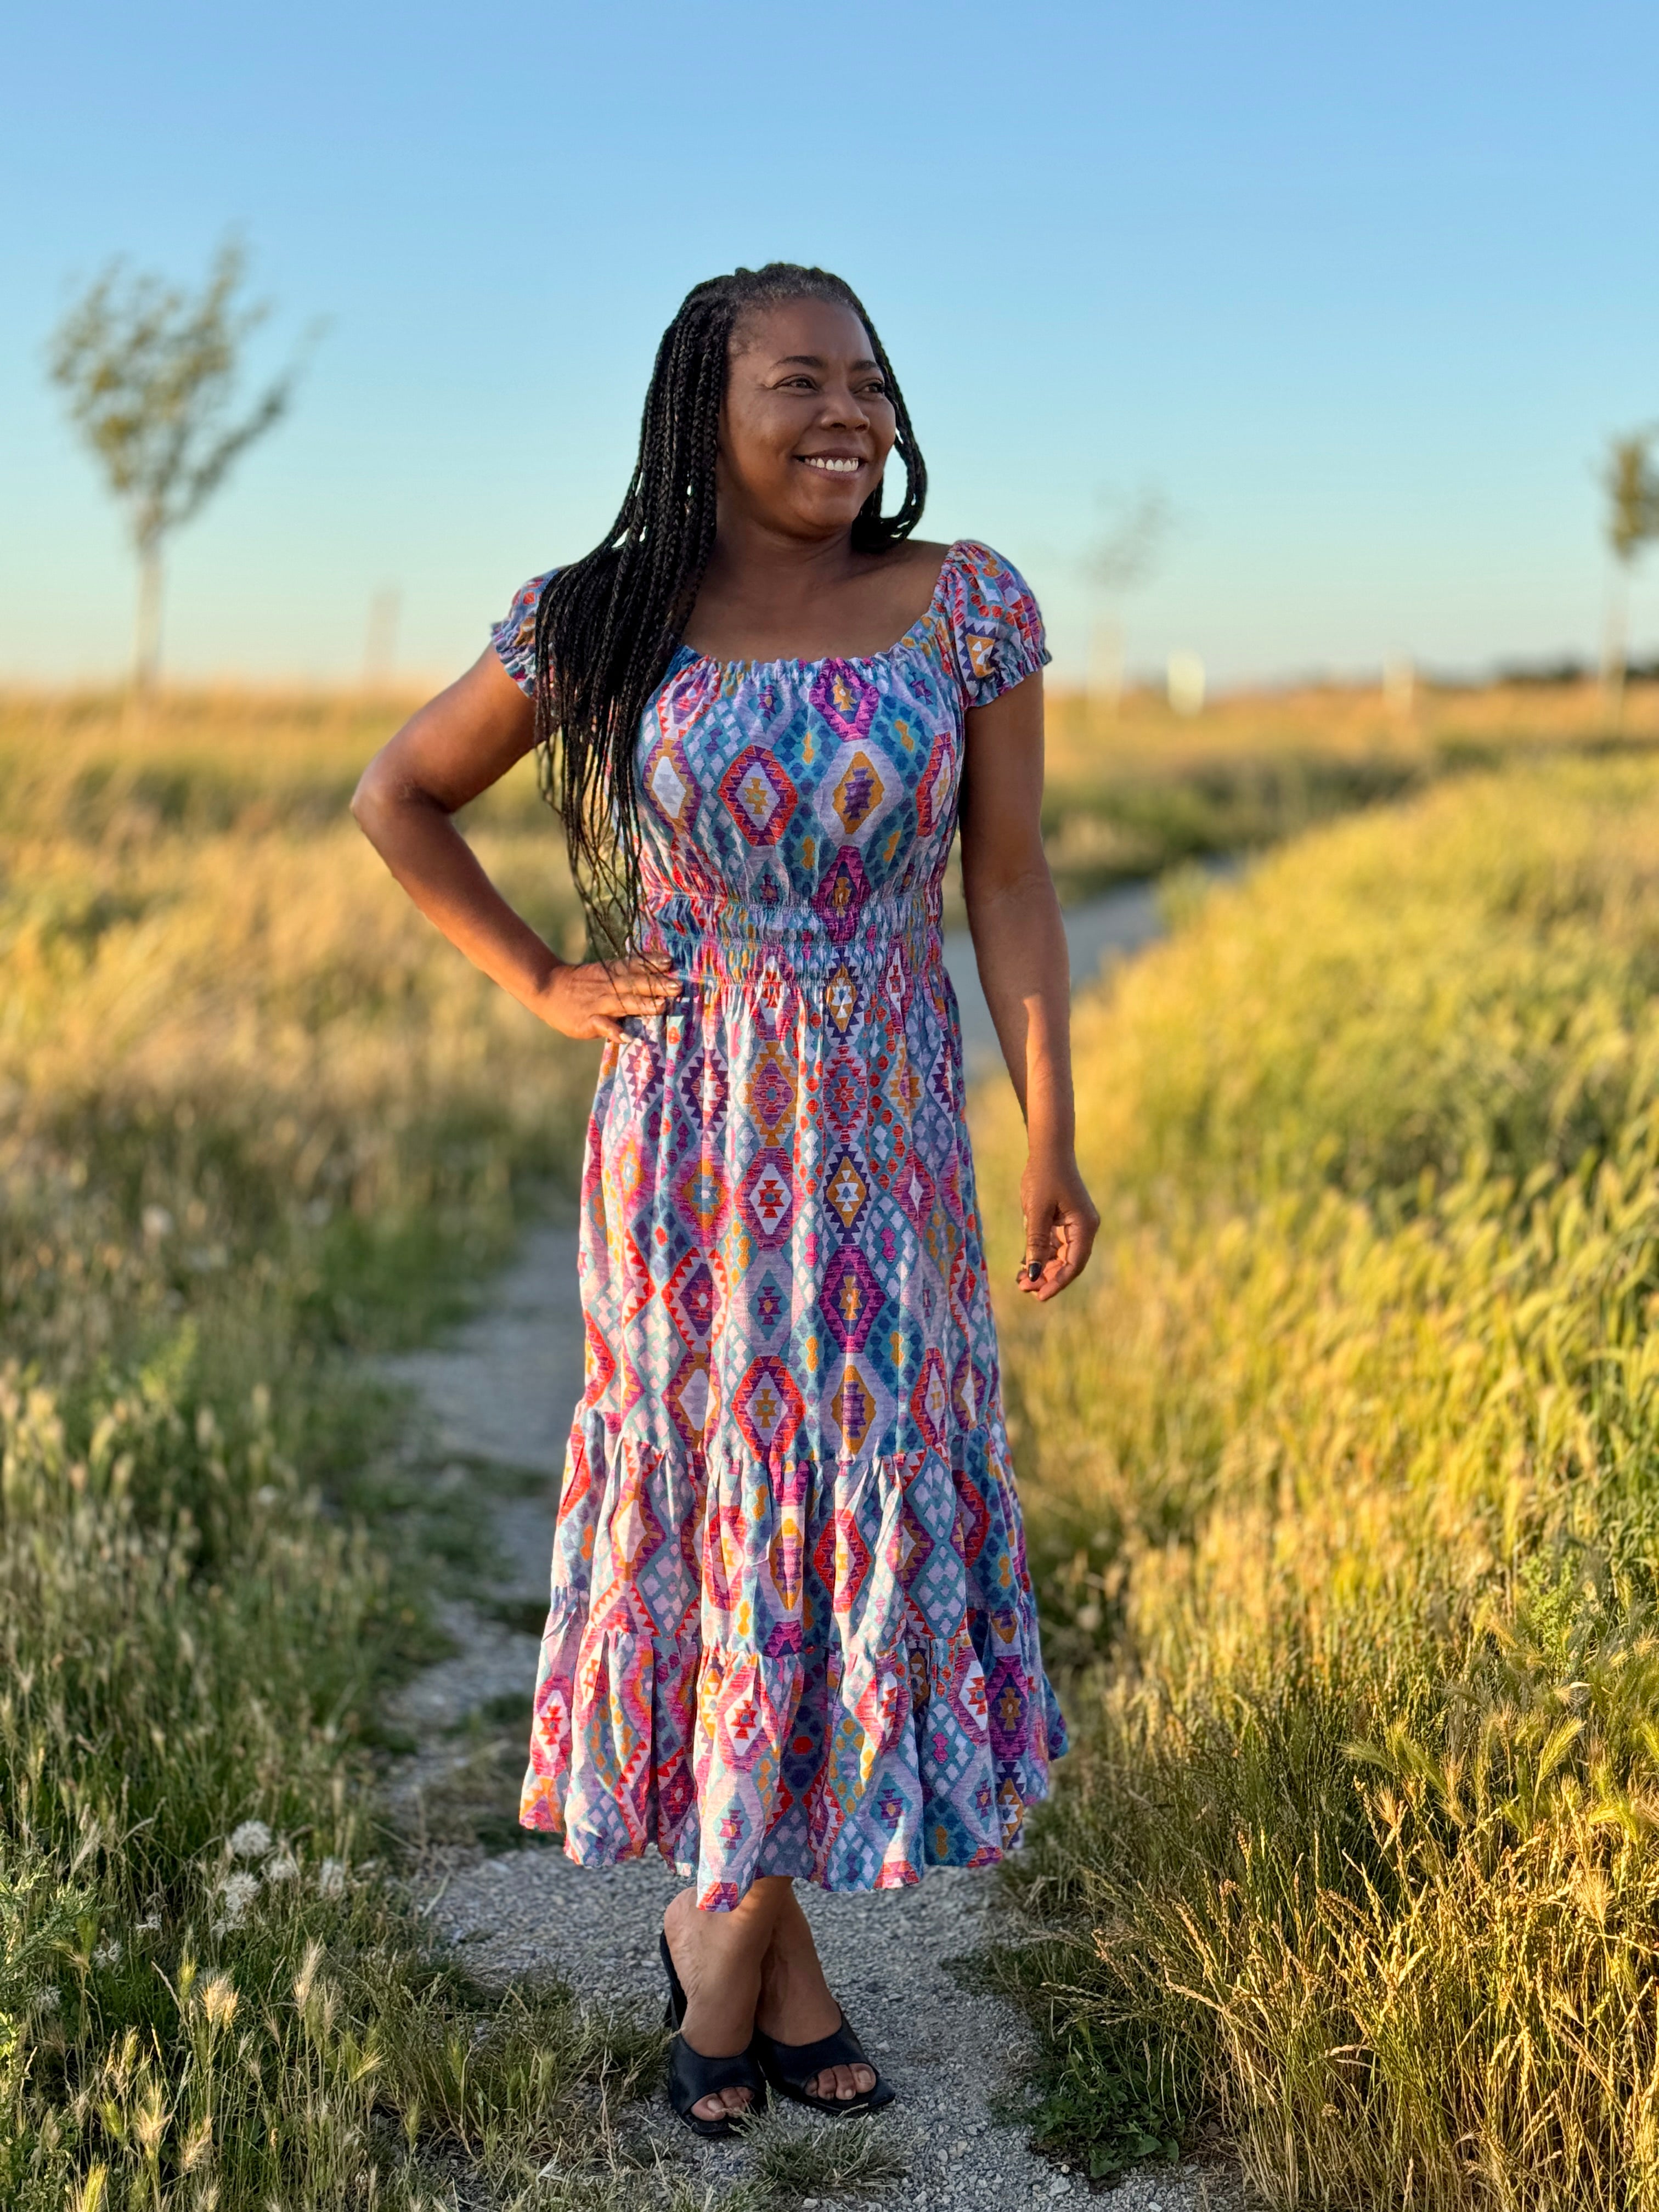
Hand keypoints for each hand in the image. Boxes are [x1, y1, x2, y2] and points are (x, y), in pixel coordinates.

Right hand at [533, 954, 684, 1043]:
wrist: (546, 987)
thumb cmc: (582, 984)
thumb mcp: (604, 974)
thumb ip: (627, 977)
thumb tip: (657, 984)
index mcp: (613, 972)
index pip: (635, 965)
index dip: (652, 963)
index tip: (670, 962)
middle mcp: (609, 985)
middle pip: (635, 983)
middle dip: (657, 985)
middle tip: (678, 987)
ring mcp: (598, 1003)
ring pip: (623, 1002)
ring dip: (643, 1005)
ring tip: (661, 1006)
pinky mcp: (588, 1020)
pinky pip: (602, 1025)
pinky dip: (613, 1030)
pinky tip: (625, 1037)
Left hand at [1016, 1150, 1098, 1300]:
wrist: (1048, 1150)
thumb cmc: (1044, 1176)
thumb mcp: (1036, 1211)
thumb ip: (1036, 1243)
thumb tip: (1032, 1273)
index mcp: (1084, 1226)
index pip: (1073, 1264)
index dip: (1057, 1282)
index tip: (1040, 1296)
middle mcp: (1083, 1228)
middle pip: (1067, 1263)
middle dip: (1047, 1277)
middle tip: (1024, 1289)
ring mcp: (1073, 1225)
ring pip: (1059, 1256)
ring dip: (1042, 1269)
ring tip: (1020, 1282)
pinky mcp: (1063, 1221)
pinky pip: (1053, 1245)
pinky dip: (1040, 1255)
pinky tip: (1024, 1266)